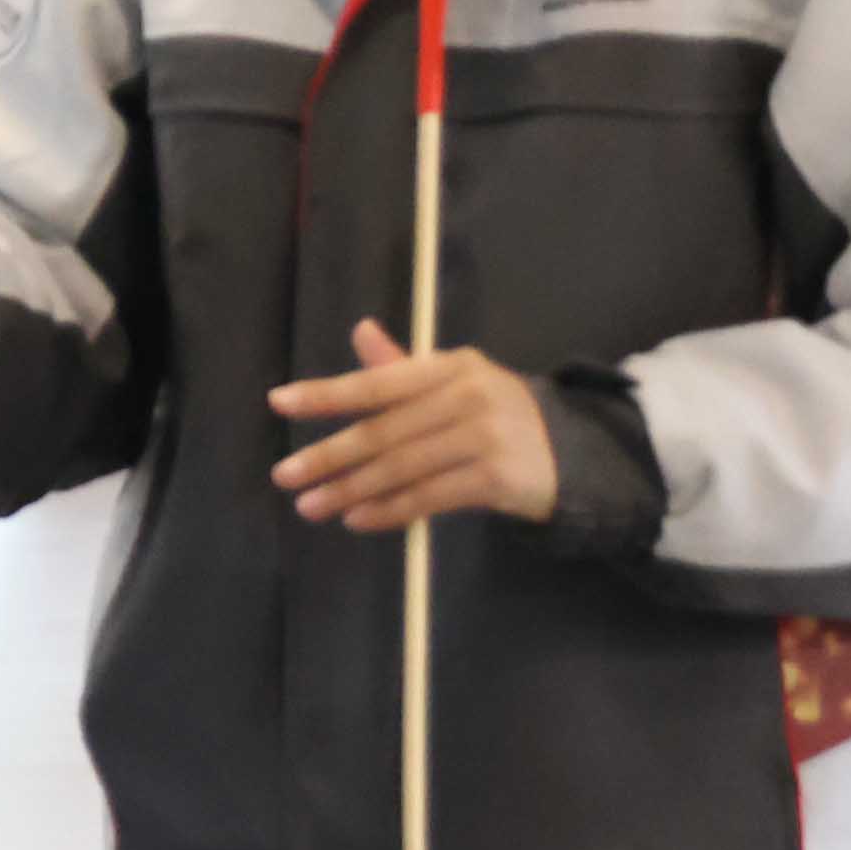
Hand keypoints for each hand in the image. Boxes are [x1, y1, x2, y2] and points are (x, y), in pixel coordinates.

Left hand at [270, 321, 560, 529]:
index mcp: (450, 366)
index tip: (279, 402)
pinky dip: (389, 510)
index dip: (327, 392)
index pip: (378, 381)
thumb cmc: (495, 415)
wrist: (570, 455)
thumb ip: (402, 367)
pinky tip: (357, 519)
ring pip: (401, 468)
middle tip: (286, 475)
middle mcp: (467, 396)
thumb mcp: (454, 383)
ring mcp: (485, 437)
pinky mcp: (497, 478)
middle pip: (384, 430)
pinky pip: (430, 497)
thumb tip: (360, 330)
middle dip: (329, 455)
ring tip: (311, 506)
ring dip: (350, 490)